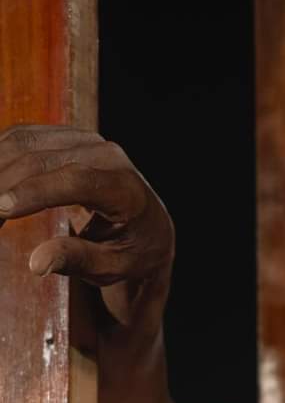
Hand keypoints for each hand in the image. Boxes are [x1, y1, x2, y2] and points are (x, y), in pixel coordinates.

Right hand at [0, 124, 173, 330]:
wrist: (150, 225)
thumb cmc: (133, 252)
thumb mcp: (113, 266)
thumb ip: (78, 261)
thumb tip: (37, 263)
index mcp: (125, 189)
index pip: (75, 181)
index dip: (34, 192)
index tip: (0, 209)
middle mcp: (107, 156)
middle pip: (41, 160)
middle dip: (2, 184)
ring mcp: (85, 140)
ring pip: (25, 143)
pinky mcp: (66, 136)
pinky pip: (22, 137)